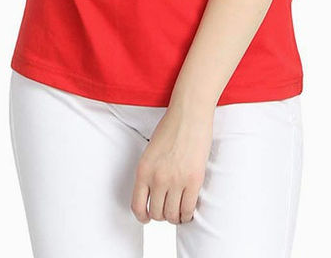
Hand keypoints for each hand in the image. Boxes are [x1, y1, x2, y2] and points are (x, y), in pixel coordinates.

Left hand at [130, 102, 213, 223]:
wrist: (190, 114)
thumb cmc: (171, 128)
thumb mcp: (150, 152)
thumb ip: (149, 173)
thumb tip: (153, 195)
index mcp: (143, 170)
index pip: (137, 206)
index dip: (143, 216)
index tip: (148, 217)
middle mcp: (157, 178)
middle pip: (157, 213)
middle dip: (162, 215)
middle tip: (168, 210)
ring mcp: (176, 180)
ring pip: (172, 215)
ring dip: (176, 217)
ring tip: (179, 212)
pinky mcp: (194, 180)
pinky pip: (188, 209)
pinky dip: (188, 215)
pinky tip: (188, 210)